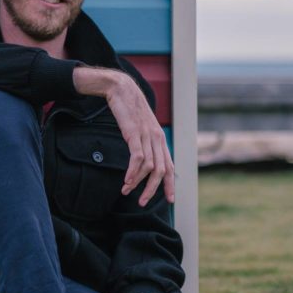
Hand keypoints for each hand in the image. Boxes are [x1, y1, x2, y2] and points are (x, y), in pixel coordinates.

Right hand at [73, 67, 174, 205]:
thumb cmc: (129, 110)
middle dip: (153, 190)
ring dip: (138, 183)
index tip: (170, 200)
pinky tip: (126, 180)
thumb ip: (145, 143)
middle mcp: (157, 139)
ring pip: (150, 167)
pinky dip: (132, 172)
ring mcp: (147, 136)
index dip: (170, 184)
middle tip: (143, 203)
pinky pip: (138, 158)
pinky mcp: (135, 133)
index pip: (170, 166)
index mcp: (160, 139)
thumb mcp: (141, 128)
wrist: (122, 89)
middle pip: (161, 171)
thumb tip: (144, 160)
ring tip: (127, 192)